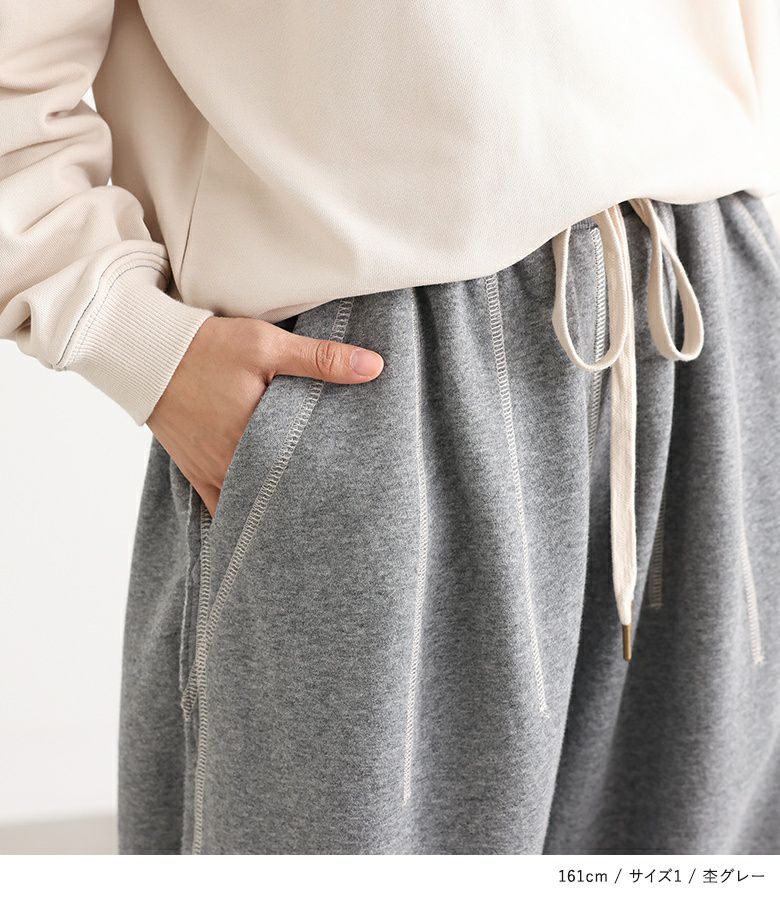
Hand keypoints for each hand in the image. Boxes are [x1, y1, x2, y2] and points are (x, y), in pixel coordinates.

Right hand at [147, 315, 383, 515]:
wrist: (145, 353)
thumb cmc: (208, 347)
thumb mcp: (267, 345)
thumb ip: (320, 360)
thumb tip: (374, 367)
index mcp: (255, 437)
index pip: (305, 471)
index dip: (330, 480)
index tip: (355, 485)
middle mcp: (233, 464)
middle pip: (280, 492)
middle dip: (308, 497)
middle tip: (339, 503)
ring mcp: (212, 473)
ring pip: (253, 504)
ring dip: (277, 505)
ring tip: (309, 510)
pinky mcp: (196, 472)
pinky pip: (223, 507)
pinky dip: (243, 512)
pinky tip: (266, 519)